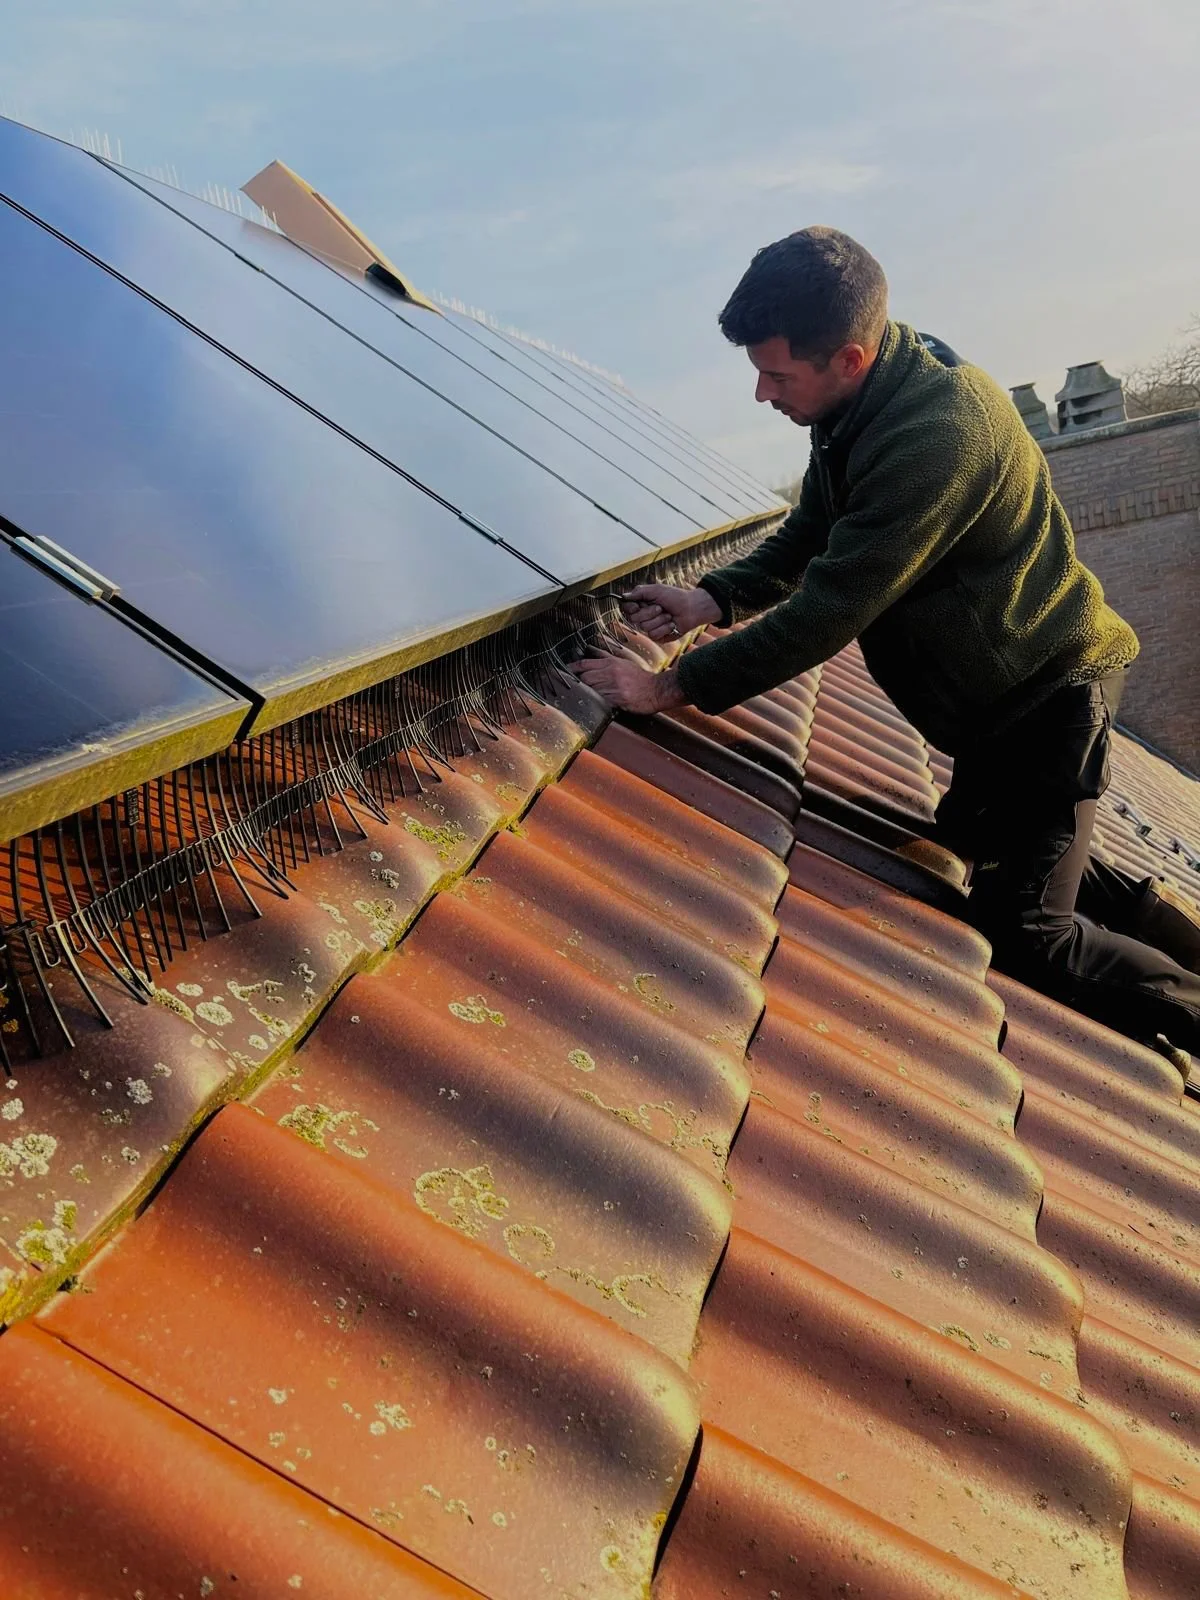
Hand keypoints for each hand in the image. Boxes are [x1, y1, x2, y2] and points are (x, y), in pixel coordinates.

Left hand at [567, 652, 687, 713]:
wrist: (656, 689)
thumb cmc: (641, 678)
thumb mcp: (624, 663)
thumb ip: (607, 659)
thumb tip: (593, 652)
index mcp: (612, 663)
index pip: (586, 664)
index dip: (573, 667)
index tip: (565, 670)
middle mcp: (611, 673)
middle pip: (585, 677)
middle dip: (578, 682)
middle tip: (574, 685)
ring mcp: (614, 686)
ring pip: (592, 689)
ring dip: (587, 692)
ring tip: (584, 695)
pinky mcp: (617, 699)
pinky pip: (601, 700)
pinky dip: (597, 701)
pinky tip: (596, 702)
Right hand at [620, 583, 720, 642]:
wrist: (692, 609)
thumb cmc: (675, 597)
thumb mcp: (656, 590)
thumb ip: (639, 592)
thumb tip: (624, 596)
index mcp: (642, 604)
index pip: (626, 608)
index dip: (630, 608)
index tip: (637, 605)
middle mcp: (644, 616)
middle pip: (633, 618)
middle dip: (648, 612)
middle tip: (660, 607)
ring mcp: (651, 627)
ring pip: (644, 627)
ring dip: (659, 620)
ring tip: (669, 615)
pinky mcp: (658, 637)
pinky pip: (654, 635)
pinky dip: (664, 628)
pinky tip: (672, 624)